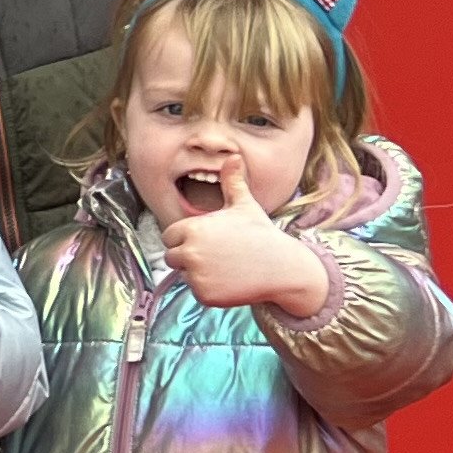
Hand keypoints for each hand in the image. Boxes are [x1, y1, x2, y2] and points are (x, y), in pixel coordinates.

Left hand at [157, 164, 331, 316]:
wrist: (283, 267)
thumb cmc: (261, 234)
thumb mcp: (244, 205)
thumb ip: (231, 182)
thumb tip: (232, 156)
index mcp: (192, 228)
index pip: (169, 236)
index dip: (186, 238)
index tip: (209, 240)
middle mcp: (189, 252)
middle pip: (172, 257)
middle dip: (190, 256)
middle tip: (219, 255)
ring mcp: (196, 275)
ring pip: (184, 275)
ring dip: (199, 273)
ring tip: (226, 266)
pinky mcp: (204, 295)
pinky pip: (197, 292)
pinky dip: (210, 290)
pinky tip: (230, 281)